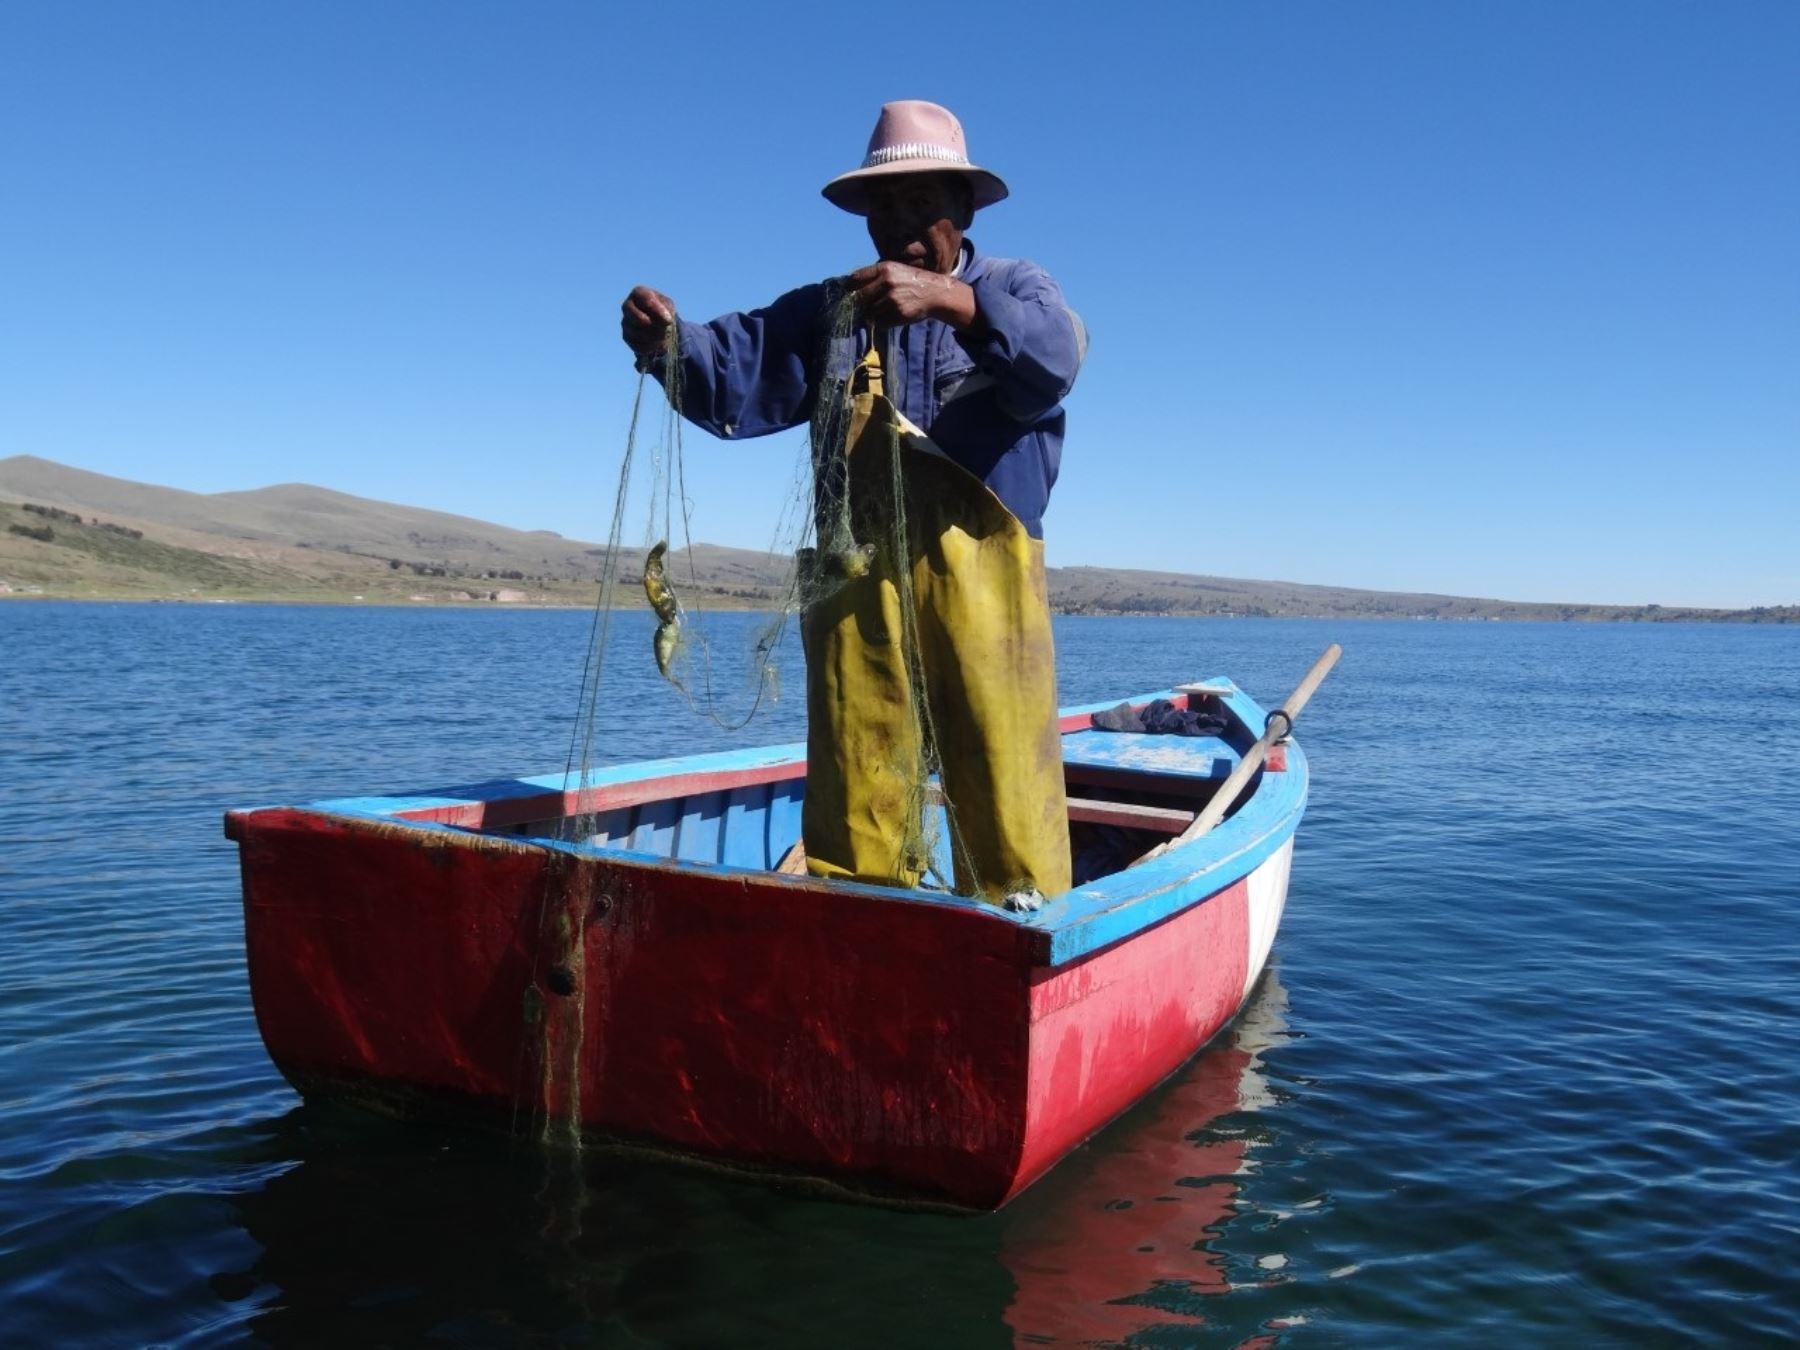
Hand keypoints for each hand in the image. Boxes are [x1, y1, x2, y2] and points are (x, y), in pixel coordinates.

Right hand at [621, 286, 675, 359]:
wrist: (658, 325)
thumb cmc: (662, 311)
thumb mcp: (668, 306)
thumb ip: (667, 310)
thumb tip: (666, 320)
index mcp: (638, 293)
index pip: (647, 300)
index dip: (659, 311)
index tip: (669, 321)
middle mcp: (627, 306)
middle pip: (638, 317)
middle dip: (654, 326)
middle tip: (665, 330)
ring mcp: (624, 321)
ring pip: (636, 332)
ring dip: (653, 337)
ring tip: (663, 336)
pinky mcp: (625, 336)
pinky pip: (636, 344)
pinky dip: (650, 346)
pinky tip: (657, 343)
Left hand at [847, 262, 976, 329]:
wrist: (934, 293)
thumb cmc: (911, 281)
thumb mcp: (895, 270)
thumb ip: (876, 276)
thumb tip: (851, 287)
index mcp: (884, 269)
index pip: (856, 278)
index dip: (849, 288)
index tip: (848, 294)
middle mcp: (887, 282)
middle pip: (860, 297)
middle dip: (859, 305)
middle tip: (862, 307)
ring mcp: (892, 298)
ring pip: (869, 312)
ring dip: (871, 315)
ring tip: (881, 311)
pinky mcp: (898, 313)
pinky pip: (880, 322)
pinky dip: (881, 323)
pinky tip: (889, 317)